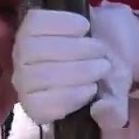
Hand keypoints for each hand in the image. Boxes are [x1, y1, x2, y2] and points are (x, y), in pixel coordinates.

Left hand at [11, 7, 133, 129]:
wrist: (110, 41)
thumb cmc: (106, 77)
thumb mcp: (115, 100)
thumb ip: (112, 115)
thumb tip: (100, 109)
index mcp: (39, 106)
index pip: (39, 106)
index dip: (68, 98)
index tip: (93, 89)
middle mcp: (23, 81)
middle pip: (37, 76)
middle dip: (77, 71)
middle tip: (104, 66)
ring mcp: (22, 52)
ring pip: (35, 49)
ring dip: (75, 48)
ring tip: (99, 48)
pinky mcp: (29, 26)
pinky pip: (38, 23)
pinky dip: (65, 24)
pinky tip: (84, 27)